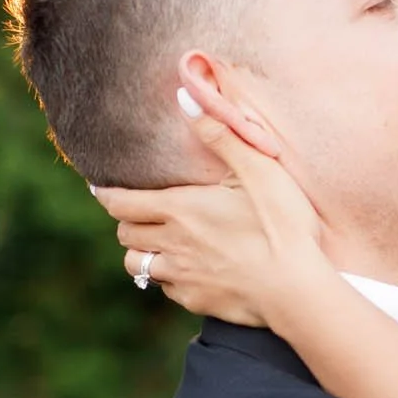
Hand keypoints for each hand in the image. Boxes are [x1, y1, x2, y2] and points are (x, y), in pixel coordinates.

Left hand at [94, 102, 328, 328]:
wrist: (297, 291)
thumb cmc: (283, 226)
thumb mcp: (259, 170)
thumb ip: (221, 135)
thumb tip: (186, 97)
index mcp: (180, 209)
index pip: (121, 202)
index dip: (107, 194)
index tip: (100, 189)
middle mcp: (172, 243)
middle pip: (125, 233)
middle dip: (126, 220)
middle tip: (137, 212)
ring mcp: (181, 276)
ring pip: (137, 265)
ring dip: (141, 251)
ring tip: (156, 242)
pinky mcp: (196, 301)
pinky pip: (166, 288)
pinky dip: (169, 277)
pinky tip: (188, 269)